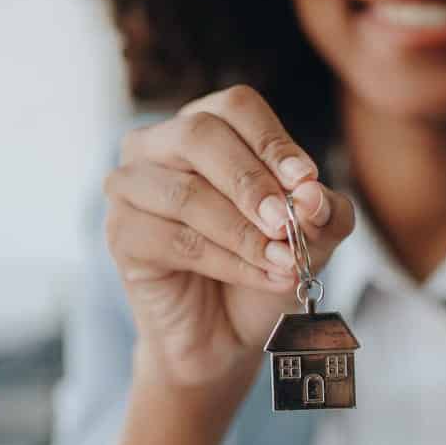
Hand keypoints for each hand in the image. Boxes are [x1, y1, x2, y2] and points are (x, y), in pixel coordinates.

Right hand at [103, 85, 355, 390]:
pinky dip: (225, 261)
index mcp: (206, 127)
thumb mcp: (312, 239)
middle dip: (251, 182)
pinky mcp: (122, 234)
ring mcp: (131, 187)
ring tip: (285, 262)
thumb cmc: (262, 270)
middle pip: (200, 134)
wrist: (228, 336)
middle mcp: (159, 146)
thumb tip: (313, 196)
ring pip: (185, 193)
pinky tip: (259, 276)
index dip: (272, 141)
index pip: (235, 108)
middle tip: (286, 223)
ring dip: (242, 232)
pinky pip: (173, 240)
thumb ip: (324, 213)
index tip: (306, 180)